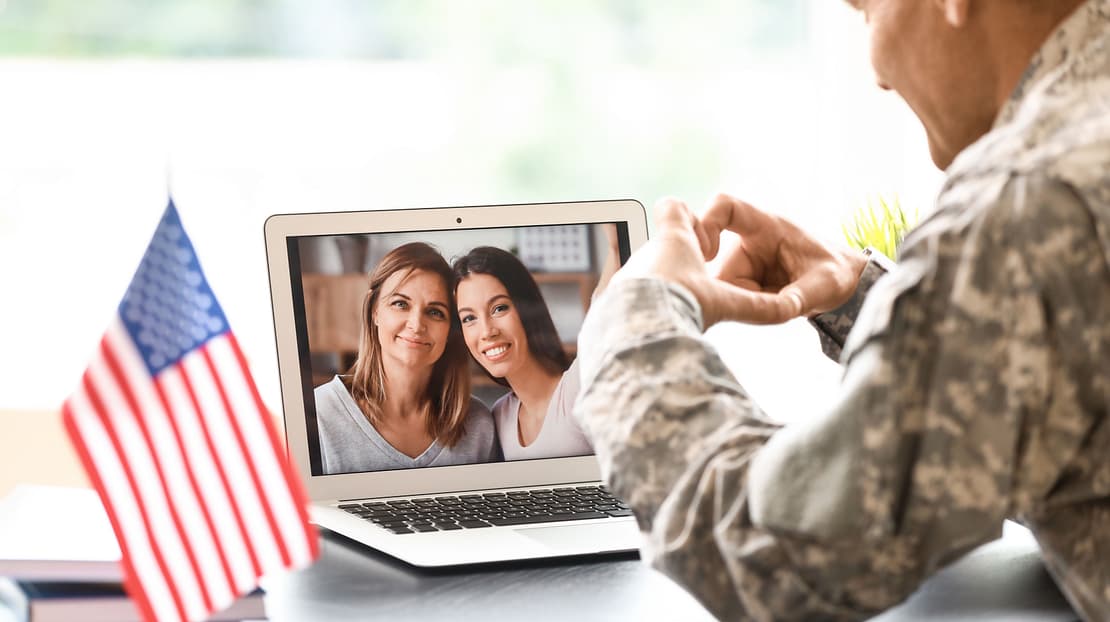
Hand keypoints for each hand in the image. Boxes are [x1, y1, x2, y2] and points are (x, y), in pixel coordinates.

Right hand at [616, 195, 865, 326]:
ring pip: (723, 285)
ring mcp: (743, 261)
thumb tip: (780, 310)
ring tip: (778, 307)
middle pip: (718, 262)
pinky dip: (747, 308)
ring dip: (745, 302)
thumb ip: (802, 296)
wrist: (844, 282)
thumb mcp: (826, 284)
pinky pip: (731, 296)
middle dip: (735, 291)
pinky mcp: (742, 280)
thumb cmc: (836, 272)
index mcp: (767, 225)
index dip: (706, 221)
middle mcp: (748, 241)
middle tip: (764, 306)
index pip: (725, 206)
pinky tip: (770, 310)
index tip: (708, 253)